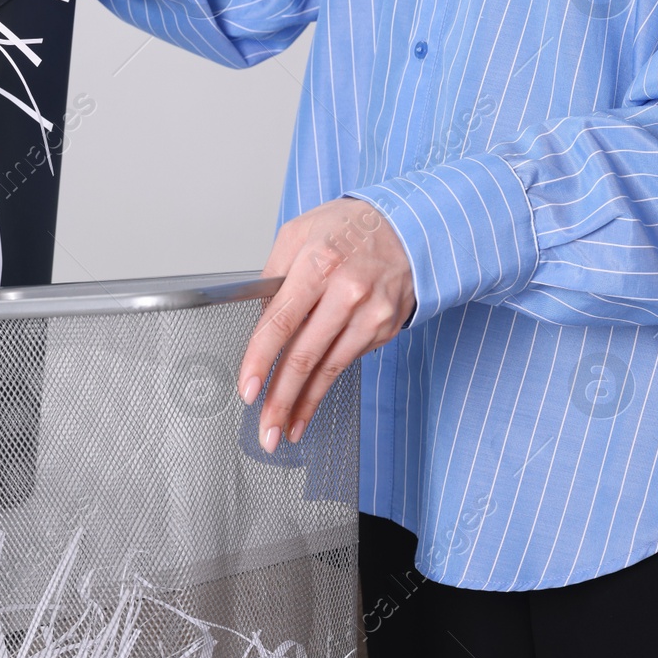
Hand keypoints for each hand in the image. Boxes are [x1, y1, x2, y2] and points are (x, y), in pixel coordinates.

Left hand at [238, 197, 414, 452]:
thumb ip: (272, 275)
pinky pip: (348, 361)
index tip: (247, 390)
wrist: (410, 227)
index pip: (281, 322)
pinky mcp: (385, 329)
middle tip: (266, 431)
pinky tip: (310, 403)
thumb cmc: (348, 229)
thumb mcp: (298, 233)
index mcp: (318, 264)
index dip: (260, 360)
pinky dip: (327, 386)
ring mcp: (371, 314)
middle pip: (305, 356)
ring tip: (285, 430)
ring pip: (329, 369)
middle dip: (281, 400)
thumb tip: (257, 318)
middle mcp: (347, 292)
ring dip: (305, 405)